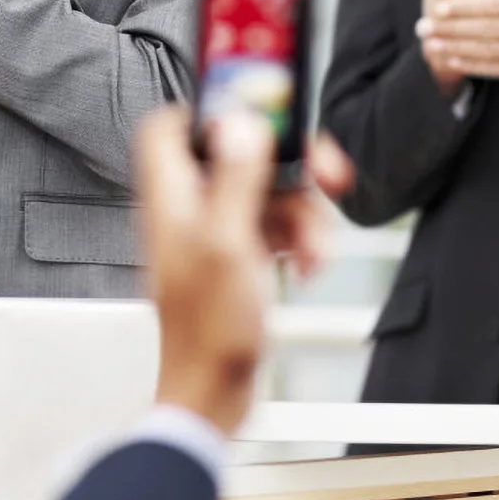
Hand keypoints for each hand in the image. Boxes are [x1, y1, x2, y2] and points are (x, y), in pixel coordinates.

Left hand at [135, 110, 352, 435]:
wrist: (213, 391)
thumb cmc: (207, 330)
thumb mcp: (227, 244)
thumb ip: (233, 178)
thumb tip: (240, 122)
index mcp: (173, 194)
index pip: (173, 125)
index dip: (211, 108)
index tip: (258, 109)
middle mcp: (190, 206)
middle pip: (240, 153)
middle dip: (289, 167)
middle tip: (325, 176)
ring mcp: (216, 230)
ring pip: (268, 192)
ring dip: (304, 216)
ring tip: (315, 251)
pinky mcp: (239, 254)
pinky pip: (276, 227)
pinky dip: (299, 241)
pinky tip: (308, 266)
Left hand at [416, 0, 498, 92]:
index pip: (493, 4)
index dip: (465, 6)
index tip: (440, 5)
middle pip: (482, 28)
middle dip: (449, 28)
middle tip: (422, 26)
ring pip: (484, 49)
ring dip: (454, 47)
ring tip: (429, 44)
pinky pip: (494, 68)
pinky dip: (471, 65)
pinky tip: (452, 59)